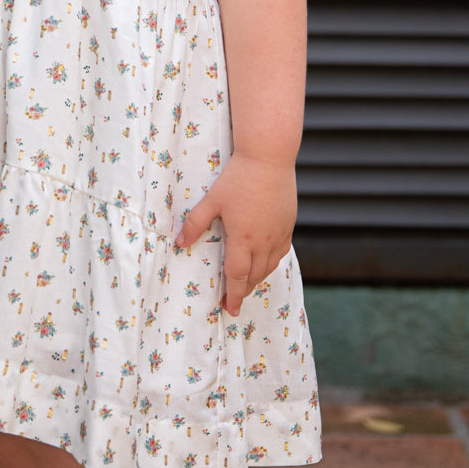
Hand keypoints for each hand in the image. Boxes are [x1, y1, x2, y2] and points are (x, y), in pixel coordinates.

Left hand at [174, 152, 297, 316]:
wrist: (269, 158)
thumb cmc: (237, 178)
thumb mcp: (212, 200)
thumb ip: (195, 223)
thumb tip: (180, 244)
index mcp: (243, 239)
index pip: (238, 276)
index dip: (233, 295)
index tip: (230, 309)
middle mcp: (264, 242)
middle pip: (254, 276)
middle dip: (243, 291)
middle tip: (233, 300)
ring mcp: (279, 234)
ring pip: (270, 267)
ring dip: (257, 279)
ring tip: (246, 285)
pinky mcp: (288, 225)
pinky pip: (281, 253)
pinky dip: (271, 264)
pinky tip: (265, 263)